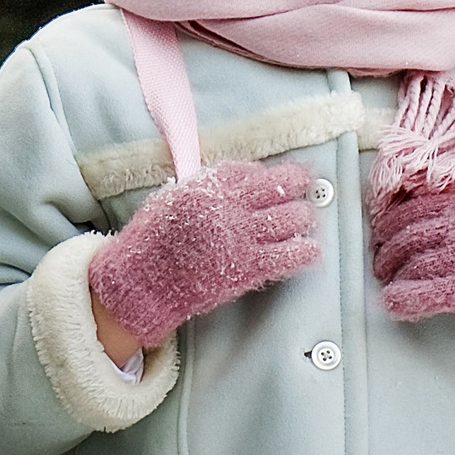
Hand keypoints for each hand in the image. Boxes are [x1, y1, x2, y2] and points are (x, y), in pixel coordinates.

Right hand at [87, 159, 321, 351]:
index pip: (248, 170)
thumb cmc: (150, 243)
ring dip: (302, 216)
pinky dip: (304, 252)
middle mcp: (227, 207)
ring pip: (288, 219)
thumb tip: (230, 183)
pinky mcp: (245, 267)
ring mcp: (239, 237)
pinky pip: (286, 256)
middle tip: (305, 185)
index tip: (275, 175)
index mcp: (206, 186)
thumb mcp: (170, 201)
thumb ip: (201, 189)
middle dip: (295, 184)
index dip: (266, 172)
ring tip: (307, 216)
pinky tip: (313, 250)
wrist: (141, 283)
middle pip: (276, 187)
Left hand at [370, 186, 454, 337]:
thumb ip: (451, 215)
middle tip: (380, 267)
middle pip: (407, 238)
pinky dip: (404, 300)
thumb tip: (398, 221)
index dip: (387, 227)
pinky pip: (427, 293)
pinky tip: (394, 305)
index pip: (412, 210)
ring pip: (414, 265)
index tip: (378, 239)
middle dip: (386, 255)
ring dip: (393, 279)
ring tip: (389, 287)